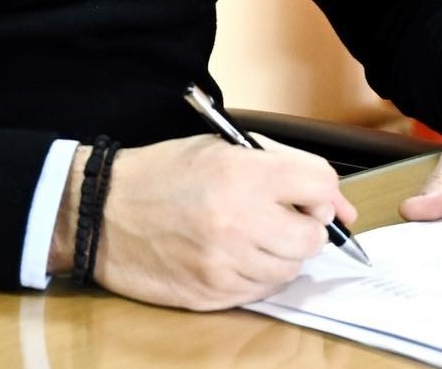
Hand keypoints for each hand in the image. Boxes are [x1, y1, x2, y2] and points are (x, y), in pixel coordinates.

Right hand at [54, 134, 356, 309]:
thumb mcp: (219, 148)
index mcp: (241, 173)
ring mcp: (225, 262)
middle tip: (278, 218)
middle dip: (304, 227)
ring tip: (249, 235)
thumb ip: (281, 167)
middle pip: (312, 237)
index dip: (322, 192)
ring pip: (291, 269)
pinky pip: (263, 291)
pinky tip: (232, 255)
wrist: (102, 212)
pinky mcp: (213, 293)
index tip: (309, 197)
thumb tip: (339, 205)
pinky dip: (257, 275)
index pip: (321, 185)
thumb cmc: (161, 174)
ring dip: (280, 253)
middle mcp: (238, 219)